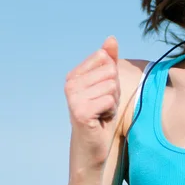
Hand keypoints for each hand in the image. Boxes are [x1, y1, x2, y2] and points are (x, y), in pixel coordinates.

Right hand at [65, 36, 120, 169]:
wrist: (92, 145)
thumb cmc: (101, 114)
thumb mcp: (108, 84)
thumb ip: (109, 61)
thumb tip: (111, 38)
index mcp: (74, 75)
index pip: (105, 59)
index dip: (112, 78)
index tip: (102, 93)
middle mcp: (70, 84)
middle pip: (110, 72)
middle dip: (114, 91)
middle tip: (103, 105)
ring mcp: (73, 97)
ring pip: (112, 86)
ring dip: (113, 102)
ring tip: (102, 112)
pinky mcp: (80, 111)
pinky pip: (110, 100)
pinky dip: (111, 112)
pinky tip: (100, 120)